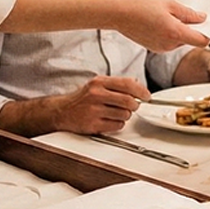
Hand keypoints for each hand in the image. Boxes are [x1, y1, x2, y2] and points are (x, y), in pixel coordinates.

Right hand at [0, 75, 149, 136]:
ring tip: (115, 113)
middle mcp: (96, 95)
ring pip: (124, 114)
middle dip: (135, 105)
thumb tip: (138, 85)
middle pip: (128, 101)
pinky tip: (109, 121)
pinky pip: (117, 126)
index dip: (141, 91)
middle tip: (133, 106)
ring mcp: (94, 110)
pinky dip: (117, 124)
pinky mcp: (93, 124)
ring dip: (125, 115)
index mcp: (99, 82)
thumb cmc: (82, 99)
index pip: (127, 84)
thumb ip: (117, 84)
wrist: (62, 111)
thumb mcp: (98, 85)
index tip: (147, 96)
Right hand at [115, 0, 208, 51]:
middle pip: (190, 40)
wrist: (118, 13)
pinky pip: (168, 42)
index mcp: (175, 33)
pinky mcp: (153, 48)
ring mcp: (161, 48)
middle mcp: (169, 45)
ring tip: (166, 15)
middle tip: (184, 13)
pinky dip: (169, 33)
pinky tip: (158, 21)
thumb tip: (201, 18)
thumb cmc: (140, 5)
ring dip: (179, 30)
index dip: (208, 34)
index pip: (201, 41)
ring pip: (179, 41)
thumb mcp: (169, 3)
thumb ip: (188, 13)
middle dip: (191, 28)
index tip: (208, 26)